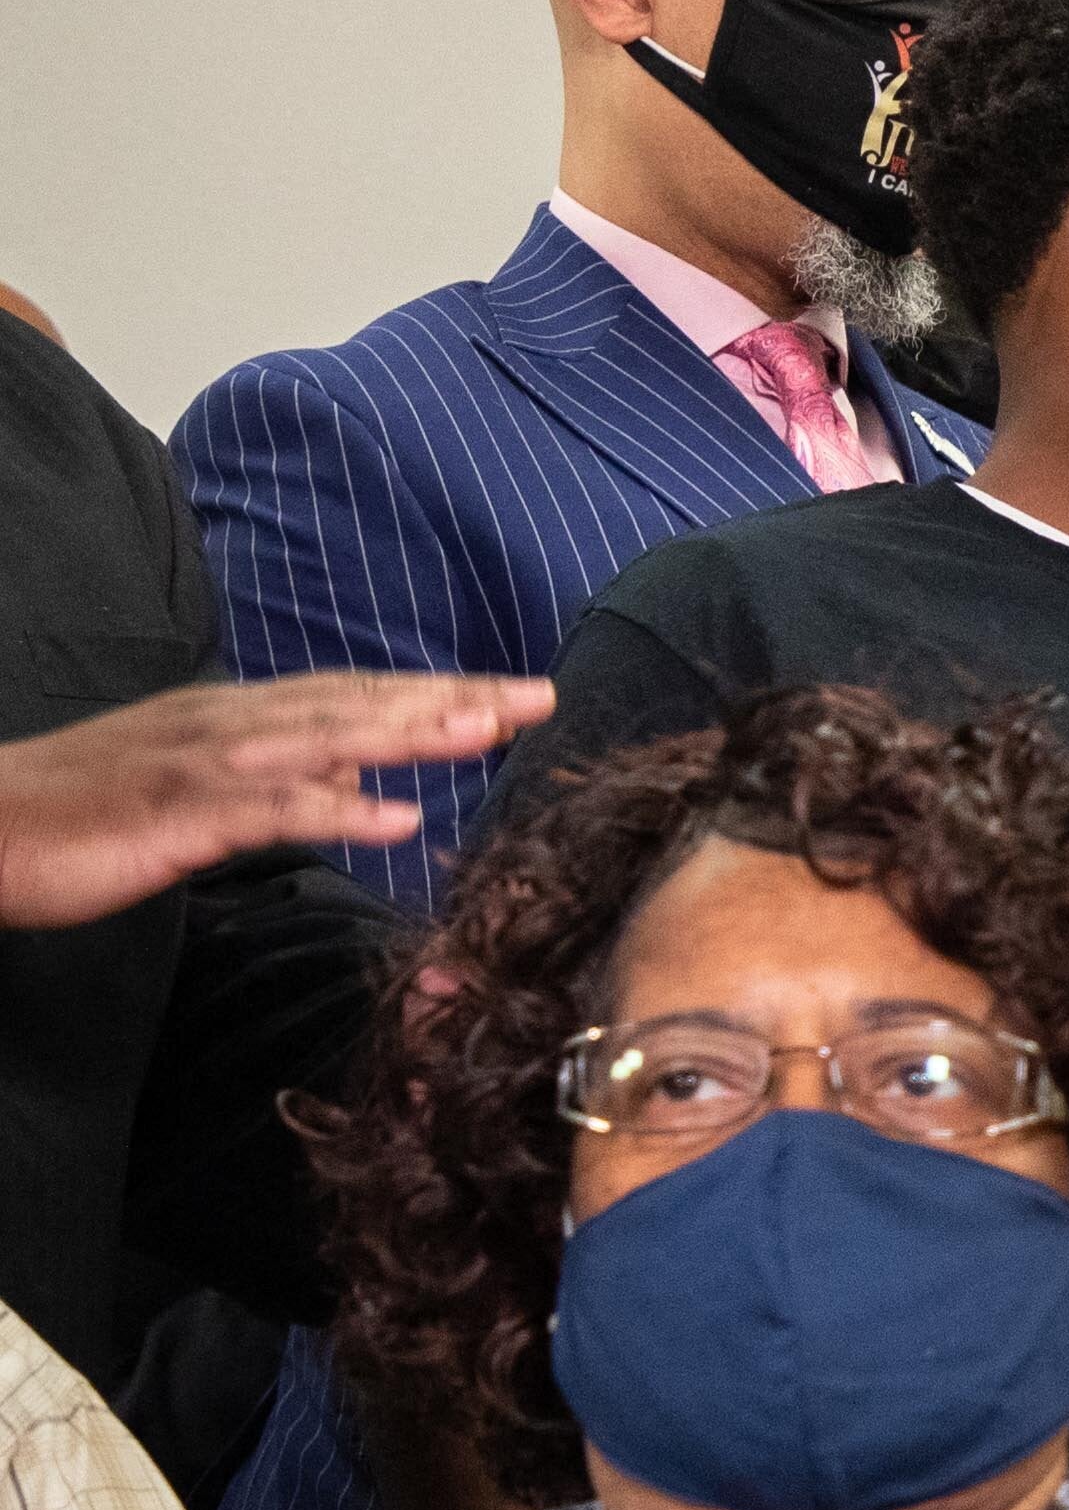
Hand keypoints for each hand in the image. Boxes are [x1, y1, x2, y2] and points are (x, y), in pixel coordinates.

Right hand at [0, 671, 547, 923]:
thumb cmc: (88, 812)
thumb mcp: (205, 790)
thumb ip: (286, 781)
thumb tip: (364, 784)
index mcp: (236, 718)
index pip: (354, 695)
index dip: (435, 692)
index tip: (513, 695)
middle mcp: (229, 725)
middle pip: (358, 703)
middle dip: (449, 698)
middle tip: (539, 697)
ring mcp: (203, 764)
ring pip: (325, 739)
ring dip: (410, 733)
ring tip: (489, 731)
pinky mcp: (176, 812)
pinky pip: (268, 808)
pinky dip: (335, 808)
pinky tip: (396, 817)